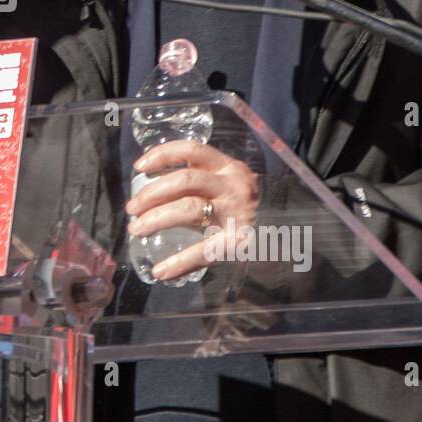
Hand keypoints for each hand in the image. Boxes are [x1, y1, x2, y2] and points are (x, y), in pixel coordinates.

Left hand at [124, 139, 259, 282]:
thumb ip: (200, 180)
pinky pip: (205, 250)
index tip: (139, 168)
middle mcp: (232, 185)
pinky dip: (179, 262)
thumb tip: (151, 191)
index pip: (191, 150)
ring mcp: (237, 212)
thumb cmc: (244, 206)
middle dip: (151, 194)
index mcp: (226, 167)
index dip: (162, 155)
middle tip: (132, 209)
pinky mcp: (241, 241)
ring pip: (189, 208)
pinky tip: (161, 271)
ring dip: (156, 219)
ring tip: (137, 230)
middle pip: (184, 180)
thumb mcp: (227, 184)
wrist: (290, 229)